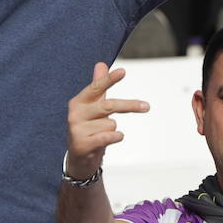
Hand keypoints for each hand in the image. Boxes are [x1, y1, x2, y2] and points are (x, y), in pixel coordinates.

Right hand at [65, 62, 147, 180]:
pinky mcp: (82, 145)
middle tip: (147, 106)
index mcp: (78, 102)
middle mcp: (75, 114)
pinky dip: (115, 137)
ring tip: (101, 136)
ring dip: (112, 130)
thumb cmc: (88, 128)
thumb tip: (101, 64)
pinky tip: (112, 138)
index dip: (109, 79)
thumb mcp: (93, 106)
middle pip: (109, 106)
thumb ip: (98, 86)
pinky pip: (109, 137)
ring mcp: (77, 130)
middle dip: (129, 106)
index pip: (96, 87)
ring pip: (111, 124)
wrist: (79, 158)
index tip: (123, 71)